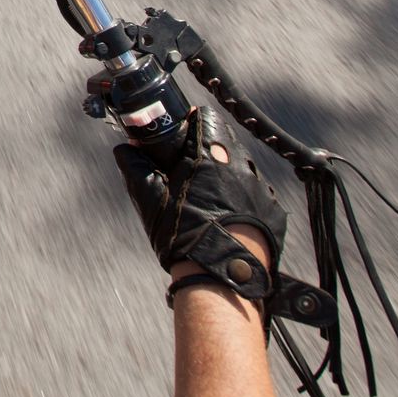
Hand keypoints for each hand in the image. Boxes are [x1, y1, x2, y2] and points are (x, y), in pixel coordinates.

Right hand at [114, 109, 285, 303]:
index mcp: (210, 157)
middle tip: (190, 165)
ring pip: (242, 166)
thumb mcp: (151, 202)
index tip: (183, 131)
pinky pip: (256, 192)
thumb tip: (124, 149)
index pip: (207, 118)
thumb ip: (136, 169)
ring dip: (227, 171)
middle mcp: (241, 167)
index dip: (193, 121)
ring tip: (208, 195)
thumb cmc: (184, 238)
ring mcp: (261, 189)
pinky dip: (242, 196)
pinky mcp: (273, 211)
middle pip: (226, 141)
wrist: (220, 278)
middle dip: (208, 148)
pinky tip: (227, 214)